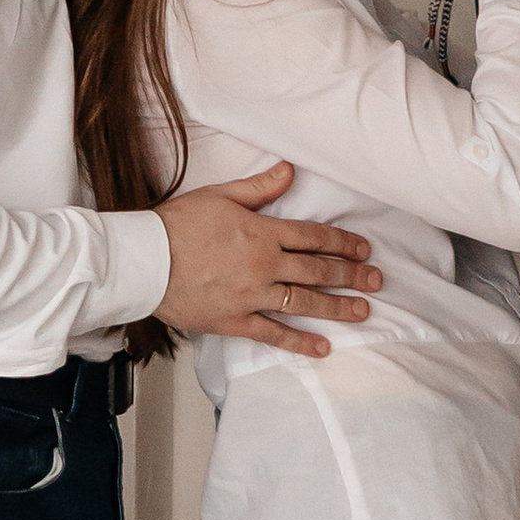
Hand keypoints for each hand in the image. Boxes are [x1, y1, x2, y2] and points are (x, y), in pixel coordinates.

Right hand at [155, 164, 382, 357]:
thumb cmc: (175, 225)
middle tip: (377, 281)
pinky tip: (322, 347)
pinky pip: (273, 333)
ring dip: (337, 307)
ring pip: (304, 302)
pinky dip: (299, 341)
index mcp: (262, 232)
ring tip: (362, 312)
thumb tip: (290, 171)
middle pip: (317, 270)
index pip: (314, 237)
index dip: (343, 243)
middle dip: (351, 276)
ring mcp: (251, 295)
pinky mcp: (234, 320)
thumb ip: (259, 188)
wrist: (143, 260)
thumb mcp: (219, 195)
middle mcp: (264, 265)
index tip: (363, 250)